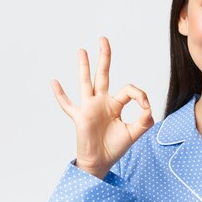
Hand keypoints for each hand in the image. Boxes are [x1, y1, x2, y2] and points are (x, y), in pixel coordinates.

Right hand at [51, 36, 153, 178]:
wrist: (101, 162)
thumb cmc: (115, 147)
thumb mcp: (136, 132)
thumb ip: (145, 119)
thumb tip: (148, 107)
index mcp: (115, 104)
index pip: (128, 90)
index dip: (140, 95)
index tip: (145, 106)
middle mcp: (101, 102)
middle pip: (103, 74)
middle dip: (104, 57)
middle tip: (103, 39)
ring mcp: (89, 108)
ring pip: (86, 82)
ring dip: (84, 67)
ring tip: (82, 51)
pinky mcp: (80, 117)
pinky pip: (68, 104)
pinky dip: (60, 94)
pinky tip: (54, 82)